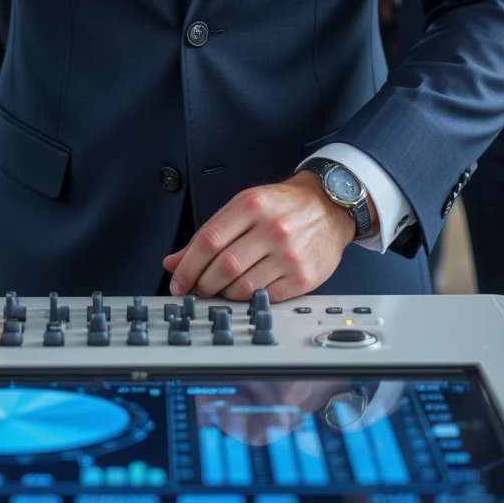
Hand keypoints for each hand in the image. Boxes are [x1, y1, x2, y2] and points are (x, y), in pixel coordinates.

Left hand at [162, 171, 371, 301]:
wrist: (329, 207)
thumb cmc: (283, 206)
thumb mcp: (245, 206)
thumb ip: (210, 233)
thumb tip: (174, 262)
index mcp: (252, 205)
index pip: (209, 240)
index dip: (187, 266)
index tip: (178, 280)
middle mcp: (272, 228)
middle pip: (223, 266)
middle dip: (203, 283)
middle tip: (199, 288)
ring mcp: (289, 254)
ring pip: (242, 287)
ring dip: (224, 293)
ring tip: (222, 288)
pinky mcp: (302, 278)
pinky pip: (264, 298)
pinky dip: (249, 299)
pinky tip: (246, 290)